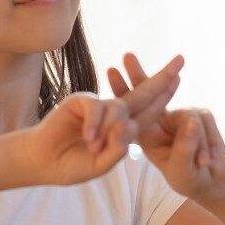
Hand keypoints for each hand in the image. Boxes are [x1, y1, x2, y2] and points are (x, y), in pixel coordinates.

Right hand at [18, 55, 184, 184]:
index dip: (165, 95)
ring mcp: (99, 106)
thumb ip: (118, 149)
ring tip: (95, 146)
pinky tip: (88, 138)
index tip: (179, 78)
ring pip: (120, 108)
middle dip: (163, 77)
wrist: (42, 163)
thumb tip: (127, 126)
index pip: (150, 111)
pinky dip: (95, 123)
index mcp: (124, 128)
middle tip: (181, 60)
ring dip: (111, 128)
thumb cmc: (73, 164)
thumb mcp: (102, 164)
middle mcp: (115, 113)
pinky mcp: (81, 101)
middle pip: (143, 93)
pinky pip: (97, 107)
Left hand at [108, 53, 224, 199]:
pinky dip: (207, 146)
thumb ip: (184, 146)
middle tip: (126, 55)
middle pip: (148, 93)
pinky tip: (206, 162)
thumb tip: (191, 121)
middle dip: (139, 74)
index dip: (123, 90)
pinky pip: (204, 123)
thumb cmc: (189, 177)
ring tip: (201, 164)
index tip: (111, 70)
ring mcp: (182, 115)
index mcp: (148, 132)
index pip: (133, 109)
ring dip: (196, 145)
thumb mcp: (182, 169)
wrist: (212, 179)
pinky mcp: (201, 115)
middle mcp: (162, 119)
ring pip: (188, 117)